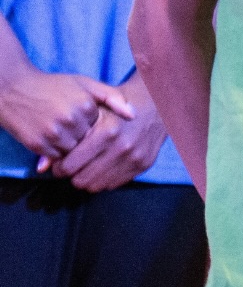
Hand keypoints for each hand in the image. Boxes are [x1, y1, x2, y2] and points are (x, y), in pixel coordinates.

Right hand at [0, 63, 132, 161]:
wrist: (15, 89)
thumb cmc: (54, 85)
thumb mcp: (84, 84)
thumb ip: (111, 96)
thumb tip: (134, 115)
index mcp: (85, 104)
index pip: (101, 127)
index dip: (93, 124)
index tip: (85, 117)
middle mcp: (71, 120)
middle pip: (88, 142)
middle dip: (83, 137)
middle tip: (72, 126)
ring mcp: (54, 134)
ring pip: (73, 153)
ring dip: (70, 147)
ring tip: (61, 131)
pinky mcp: (38, 145)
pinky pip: (55, 158)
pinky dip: (55, 153)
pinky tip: (51, 137)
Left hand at [48, 73, 166, 191]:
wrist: (157, 101)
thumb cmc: (119, 102)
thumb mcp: (94, 108)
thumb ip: (67, 135)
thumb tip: (42, 167)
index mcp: (107, 130)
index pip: (71, 166)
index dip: (60, 167)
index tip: (60, 162)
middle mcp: (121, 147)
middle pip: (81, 180)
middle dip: (73, 175)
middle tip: (71, 166)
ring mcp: (134, 157)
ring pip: (97, 185)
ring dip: (88, 178)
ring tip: (87, 166)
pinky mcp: (143, 164)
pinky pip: (114, 184)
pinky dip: (105, 178)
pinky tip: (104, 164)